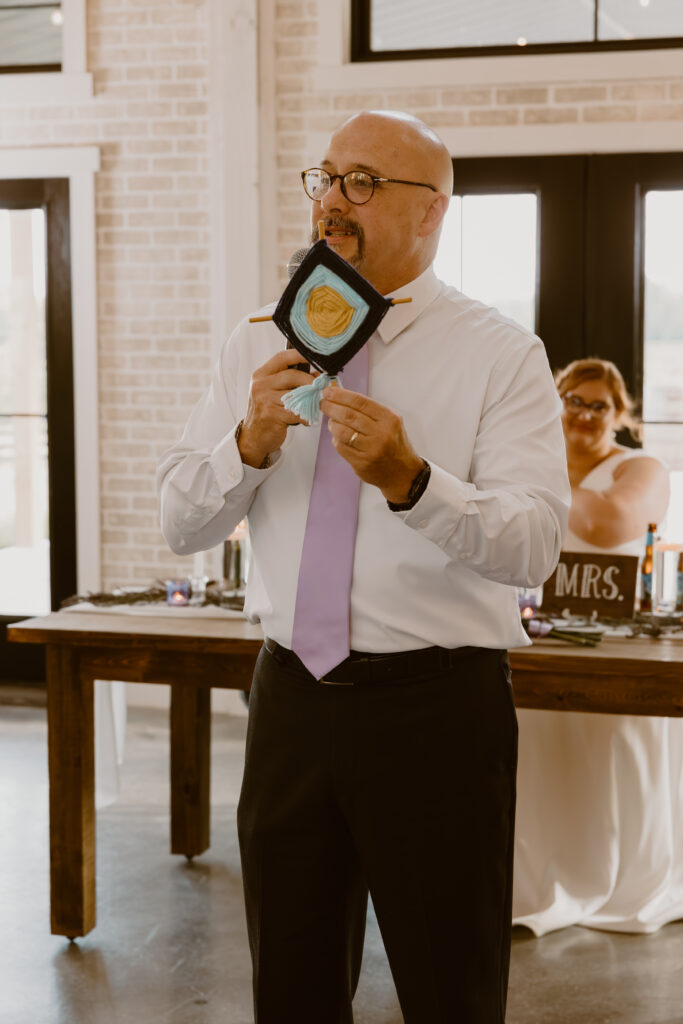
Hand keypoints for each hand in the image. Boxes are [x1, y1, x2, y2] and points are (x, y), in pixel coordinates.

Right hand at [238, 349, 315, 467]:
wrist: (254, 436)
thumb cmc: (268, 412)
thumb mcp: (274, 392)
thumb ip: (290, 381)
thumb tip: (317, 375)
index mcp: (261, 375)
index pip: (282, 358)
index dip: (300, 355)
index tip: (316, 357)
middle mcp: (260, 385)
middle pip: (292, 375)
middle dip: (310, 381)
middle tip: (322, 387)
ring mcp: (264, 399)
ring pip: (296, 394)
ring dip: (310, 400)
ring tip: (315, 405)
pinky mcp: (271, 414)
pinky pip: (296, 412)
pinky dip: (306, 416)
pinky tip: (306, 419)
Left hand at [319, 386, 423, 503]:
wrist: (402, 472)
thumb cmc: (393, 443)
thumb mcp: (389, 422)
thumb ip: (368, 410)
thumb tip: (339, 397)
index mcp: (389, 419)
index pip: (360, 402)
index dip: (341, 395)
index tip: (328, 392)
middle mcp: (381, 434)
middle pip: (348, 416)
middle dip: (331, 407)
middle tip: (323, 404)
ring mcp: (371, 450)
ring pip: (342, 432)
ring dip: (332, 424)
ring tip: (331, 421)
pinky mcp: (361, 463)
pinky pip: (341, 447)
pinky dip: (336, 439)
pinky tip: (338, 437)